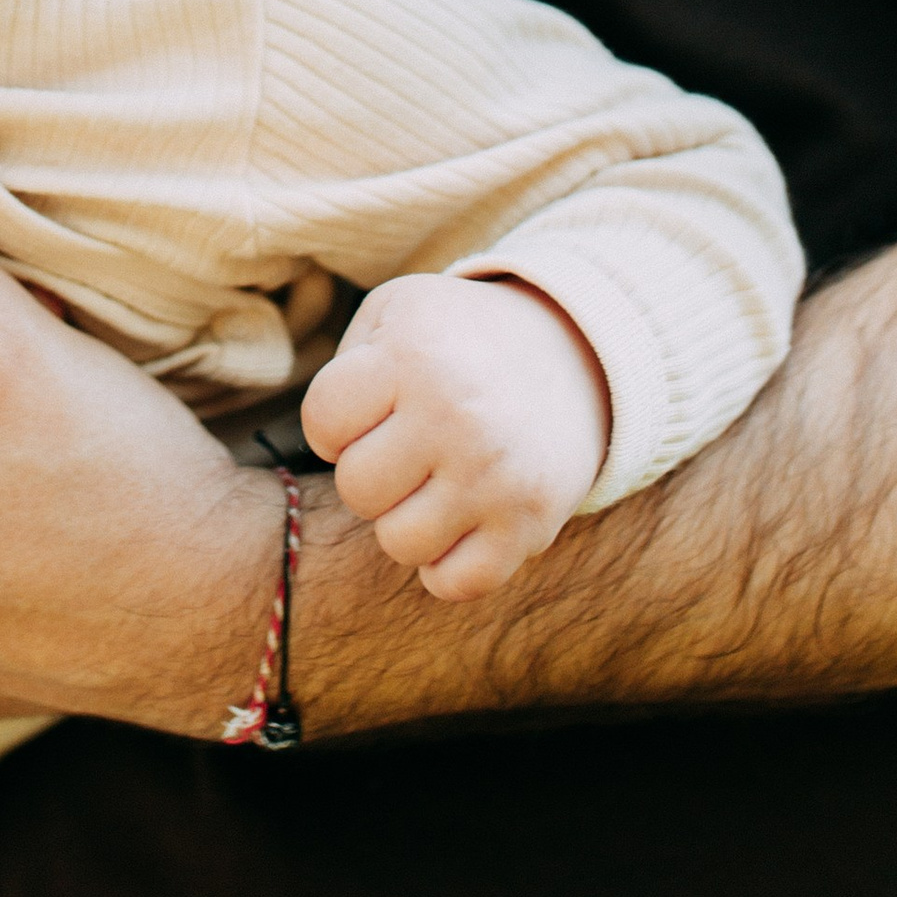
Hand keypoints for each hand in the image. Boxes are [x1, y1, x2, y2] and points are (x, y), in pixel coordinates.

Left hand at [301, 271, 610, 600]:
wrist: (574, 357)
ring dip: (405, 519)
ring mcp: (497, 475)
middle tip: (404, 450)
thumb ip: (344, 365)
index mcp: (414, 354)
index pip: (322, 422)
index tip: (370, 411)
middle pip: (357, 490)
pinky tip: (457, 523)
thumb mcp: (396, 313)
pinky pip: (456, 583)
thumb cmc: (457, 341)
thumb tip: (325, 445)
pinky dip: (446, 564)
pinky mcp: (532, 523)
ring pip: (399, 543)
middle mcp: (457, 415)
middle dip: (370, 472)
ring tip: (431, 483)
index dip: (334, 423)